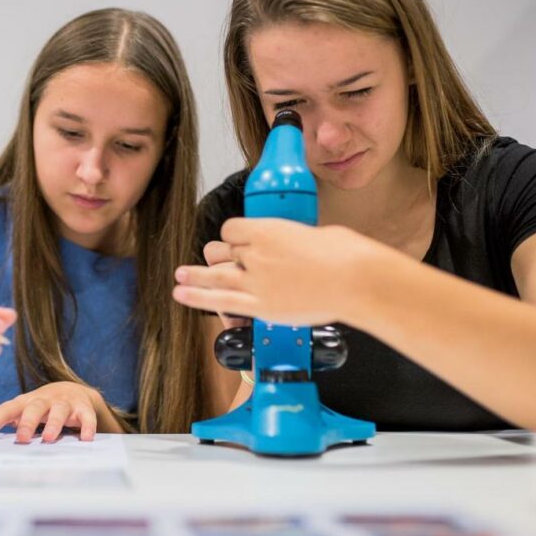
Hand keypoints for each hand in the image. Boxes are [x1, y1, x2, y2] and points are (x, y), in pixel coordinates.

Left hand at [0, 381, 100, 442]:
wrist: (73, 391)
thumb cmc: (39, 405)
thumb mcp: (18, 407)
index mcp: (25, 402)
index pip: (6, 409)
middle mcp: (43, 400)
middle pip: (33, 408)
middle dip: (27, 422)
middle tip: (20, 439)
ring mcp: (64, 404)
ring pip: (59, 411)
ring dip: (54, 424)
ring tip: (49, 439)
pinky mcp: (83, 409)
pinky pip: (86, 417)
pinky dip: (87, 426)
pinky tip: (86, 439)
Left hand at [174, 217, 377, 325]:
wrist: (356, 280)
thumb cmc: (346, 255)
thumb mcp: (318, 233)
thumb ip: (296, 240)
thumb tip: (299, 243)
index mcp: (268, 229)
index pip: (233, 229)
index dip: (235, 235)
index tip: (239, 241)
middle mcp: (256, 253)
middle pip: (223, 251)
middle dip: (218, 255)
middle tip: (215, 258)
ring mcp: (256, 281)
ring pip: (214, 274)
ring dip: (194, 275)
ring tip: (179, 275)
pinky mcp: (260, 306)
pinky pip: (220, 300)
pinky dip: (197, 297)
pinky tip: (181, 294)